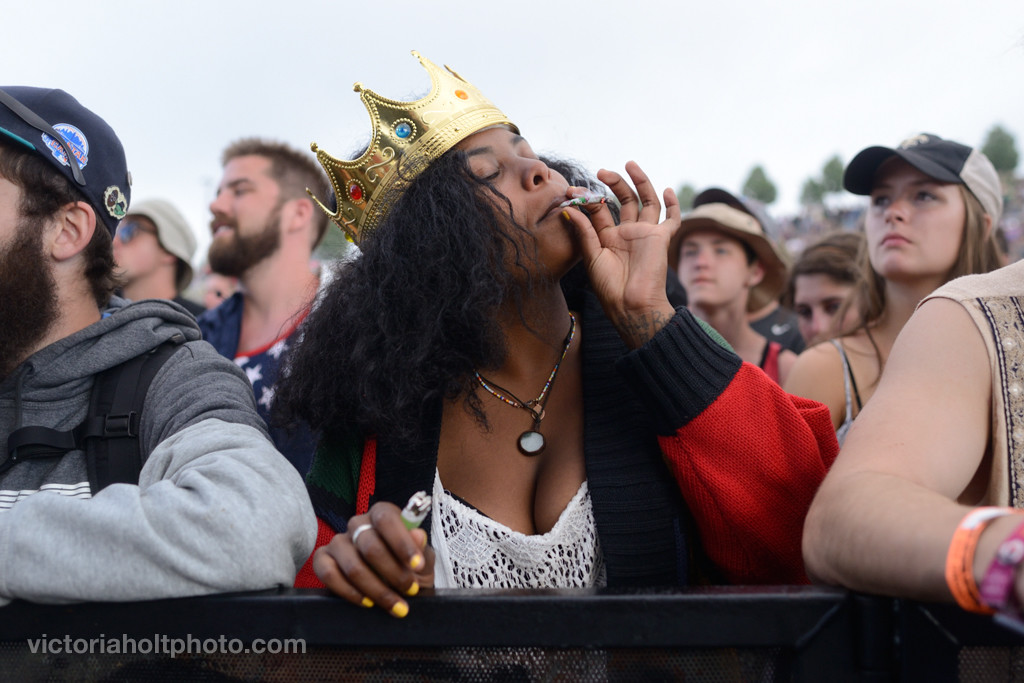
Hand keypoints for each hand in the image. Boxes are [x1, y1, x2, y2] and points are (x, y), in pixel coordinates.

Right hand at [313, 501, 433, 617]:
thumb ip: (422, 548)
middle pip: (370, 546)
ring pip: (352, 566)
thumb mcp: (422, 560)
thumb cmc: (409, 569)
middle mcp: (357, 524)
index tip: (417, 565)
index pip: (386, 519)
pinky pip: (328, 574)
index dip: (401, 542)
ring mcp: (338, 542)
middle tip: (410, 590)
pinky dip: (349, 592)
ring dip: (376, 589)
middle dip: (393, 573)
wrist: (394, 588)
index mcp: (382, 514)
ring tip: (394, 604)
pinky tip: (367, 602)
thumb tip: (418, 535)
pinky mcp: (323, 559)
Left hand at [561, 161, 679, 347]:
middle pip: (623, 200)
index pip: (599, 210)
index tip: (573, 190)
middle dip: (613, 184)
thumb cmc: (609, 288)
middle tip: (601, 171)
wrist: (632, 306)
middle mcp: (627, 232)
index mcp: (608, 237)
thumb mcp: (591, 256)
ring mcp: (645, 233)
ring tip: (629, 165)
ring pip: (645, 201)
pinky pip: (671, 218)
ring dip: (639, 182)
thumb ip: (583, 231)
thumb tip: (569, 208)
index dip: (587, 198)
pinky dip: (672, 204)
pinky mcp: (661, 238)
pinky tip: (666, 189)